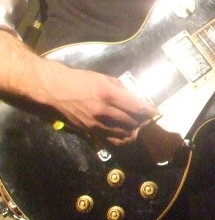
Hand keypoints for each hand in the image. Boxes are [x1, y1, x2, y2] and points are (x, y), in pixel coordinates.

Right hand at [38, 63, 157, 144]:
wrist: (53, 90)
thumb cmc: (79, 80)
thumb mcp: (104, 79)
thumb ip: (122, 90)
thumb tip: (136, 100)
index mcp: (109, 95)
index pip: (137, 107)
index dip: (150, 111)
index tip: (156, 112)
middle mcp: (104, 111)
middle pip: (133, 122)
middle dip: (143, 120)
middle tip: (147, 118)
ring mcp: (96, 124)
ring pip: (124, 133)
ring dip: (133, 130)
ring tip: (137, 124)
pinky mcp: (89, 131)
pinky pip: (111, 140)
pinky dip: (122, 138)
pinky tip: (125, 133)